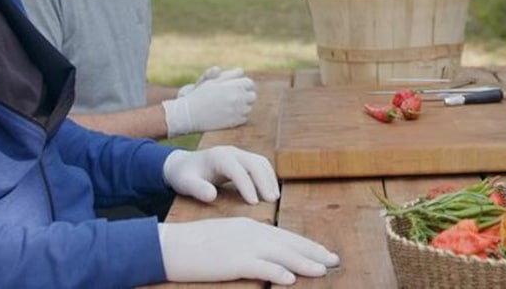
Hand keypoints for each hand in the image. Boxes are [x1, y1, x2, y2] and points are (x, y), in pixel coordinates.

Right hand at [158, 218, 338, 284]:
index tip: (322, 252)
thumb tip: (266, 255)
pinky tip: (290, 280)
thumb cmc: (195, 244)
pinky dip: (277, 272)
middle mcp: (251, 232)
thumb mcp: (226, 237)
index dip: (305, 245)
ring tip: (322, 270)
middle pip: (289, 243)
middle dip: (313, 252)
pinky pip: (261, 267)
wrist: (171, 244)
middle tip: (334, 259)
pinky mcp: (234, 261)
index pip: (284, 235)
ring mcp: (243, 246)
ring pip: (281, 255)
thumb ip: (247, 243)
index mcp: (250, 225)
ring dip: (304, 263)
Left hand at [162, 146, 278, 203]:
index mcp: (218, 157)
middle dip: (264, 181)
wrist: (183, 165)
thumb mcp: (184, 183)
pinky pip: (260, 165)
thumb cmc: (184, 175)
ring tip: (274, 197)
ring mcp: (239, 154)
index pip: (238, 170)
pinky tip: (270, 190)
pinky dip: (267, 176)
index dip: (247, 186)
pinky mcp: (243, 159)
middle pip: (254, 163)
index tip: (254, 203)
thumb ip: (197, 189)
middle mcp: (231, 152)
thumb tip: (212, 196)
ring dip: (269, 179)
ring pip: (261, 162)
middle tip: (271, 200)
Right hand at [163, 71, 256, 135]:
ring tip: (229, 106)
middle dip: (245, 96)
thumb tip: (241, 71)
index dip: (243, 85)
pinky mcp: (234, 122)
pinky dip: (239, 116)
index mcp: (234, 86)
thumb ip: (228, 75)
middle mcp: (238, 98)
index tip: (238, 88)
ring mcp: (237, 111)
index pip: (249, 84)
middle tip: (235, 97)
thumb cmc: (199, 95)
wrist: (189, 114)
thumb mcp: (212, 81)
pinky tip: (228, 114)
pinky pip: (244, 118)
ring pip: (248, 107)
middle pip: (252, 96)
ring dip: (242, 106)